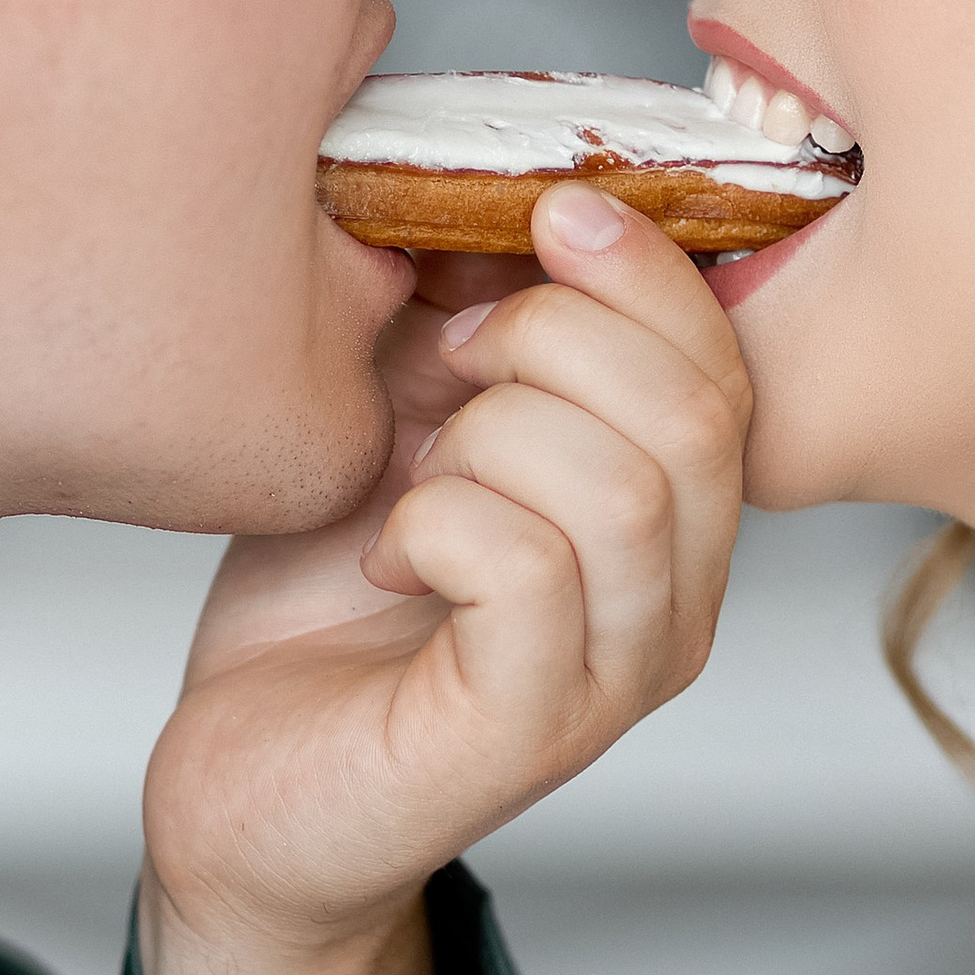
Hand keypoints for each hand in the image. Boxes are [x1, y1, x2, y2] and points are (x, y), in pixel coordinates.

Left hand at [145, 189, 749, 946]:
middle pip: (695, 415)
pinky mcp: (530, 731)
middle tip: (444, 359)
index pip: (728, 366)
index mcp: (673, 516)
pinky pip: (522, 566)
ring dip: (485, 438)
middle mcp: (677, 604)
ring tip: (412, 474)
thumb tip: (501, 192)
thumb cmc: (328, 606)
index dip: (644, 267)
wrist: (247, 783)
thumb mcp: (405, 415)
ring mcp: (614, 676)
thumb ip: (473, 319)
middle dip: (551, 339)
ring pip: (619, 490)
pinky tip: (384, 552)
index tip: (542, 215)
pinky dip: (433, 523)